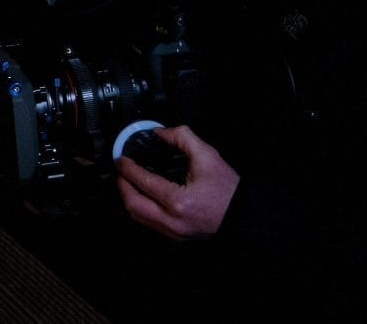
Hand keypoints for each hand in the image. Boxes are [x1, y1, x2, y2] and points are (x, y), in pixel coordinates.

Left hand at [115, 124, 238, 240]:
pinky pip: (149, 223)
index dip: (127, 169)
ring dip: (129, 198)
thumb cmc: (229, 190)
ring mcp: (174, 231)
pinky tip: (142, 196)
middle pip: (132, 204)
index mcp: (179, 201)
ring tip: (128, 182)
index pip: (143, 183)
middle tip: (121, 171)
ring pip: (138, 217)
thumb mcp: (208, 156)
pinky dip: (140, 208)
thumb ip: (182, 138)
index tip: (121, 159)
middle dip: (122, 185)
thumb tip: (160, 133)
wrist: (246, 215)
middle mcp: (173, 220)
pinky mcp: (177, 236)